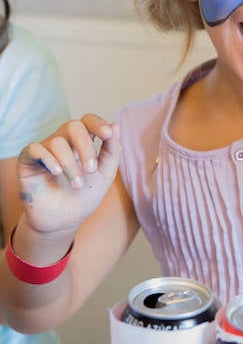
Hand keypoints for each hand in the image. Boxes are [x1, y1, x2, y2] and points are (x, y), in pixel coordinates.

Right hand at [17, 114, 119, 237]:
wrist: (62, 222)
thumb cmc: (84, 197)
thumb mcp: (104, 176)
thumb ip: (111, 152)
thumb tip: (115, 126)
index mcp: (82, 142)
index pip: (88, 121)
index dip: (98, 123)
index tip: (108, 134)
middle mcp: (63, 142)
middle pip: (73, 126)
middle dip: (86, 147)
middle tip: (91, 170)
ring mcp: (45, 150)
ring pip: (58, 142)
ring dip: (70, 164)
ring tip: (77, 185)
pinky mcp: (27, 161)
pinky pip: (35, 149)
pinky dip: (48, 159)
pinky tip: (56, 172)